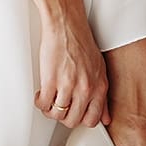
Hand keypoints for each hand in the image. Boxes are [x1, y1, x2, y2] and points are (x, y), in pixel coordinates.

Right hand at [34, 4, 108, 128]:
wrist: (66, 25)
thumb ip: (102, 96)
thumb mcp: (100, 70)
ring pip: (57, 114)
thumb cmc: (81, 43)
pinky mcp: (51, 80)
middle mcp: (86, 89)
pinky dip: (40, 102)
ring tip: (49, 100)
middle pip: (73, 120)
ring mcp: (68, 85)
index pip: (93, 120)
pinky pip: (44, 104)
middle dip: (64, 117)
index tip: (74, 113)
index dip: (80, 119)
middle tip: (59, 106)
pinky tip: (41, 94)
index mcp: (99, 87)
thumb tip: (106, 118)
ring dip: (50, 110)